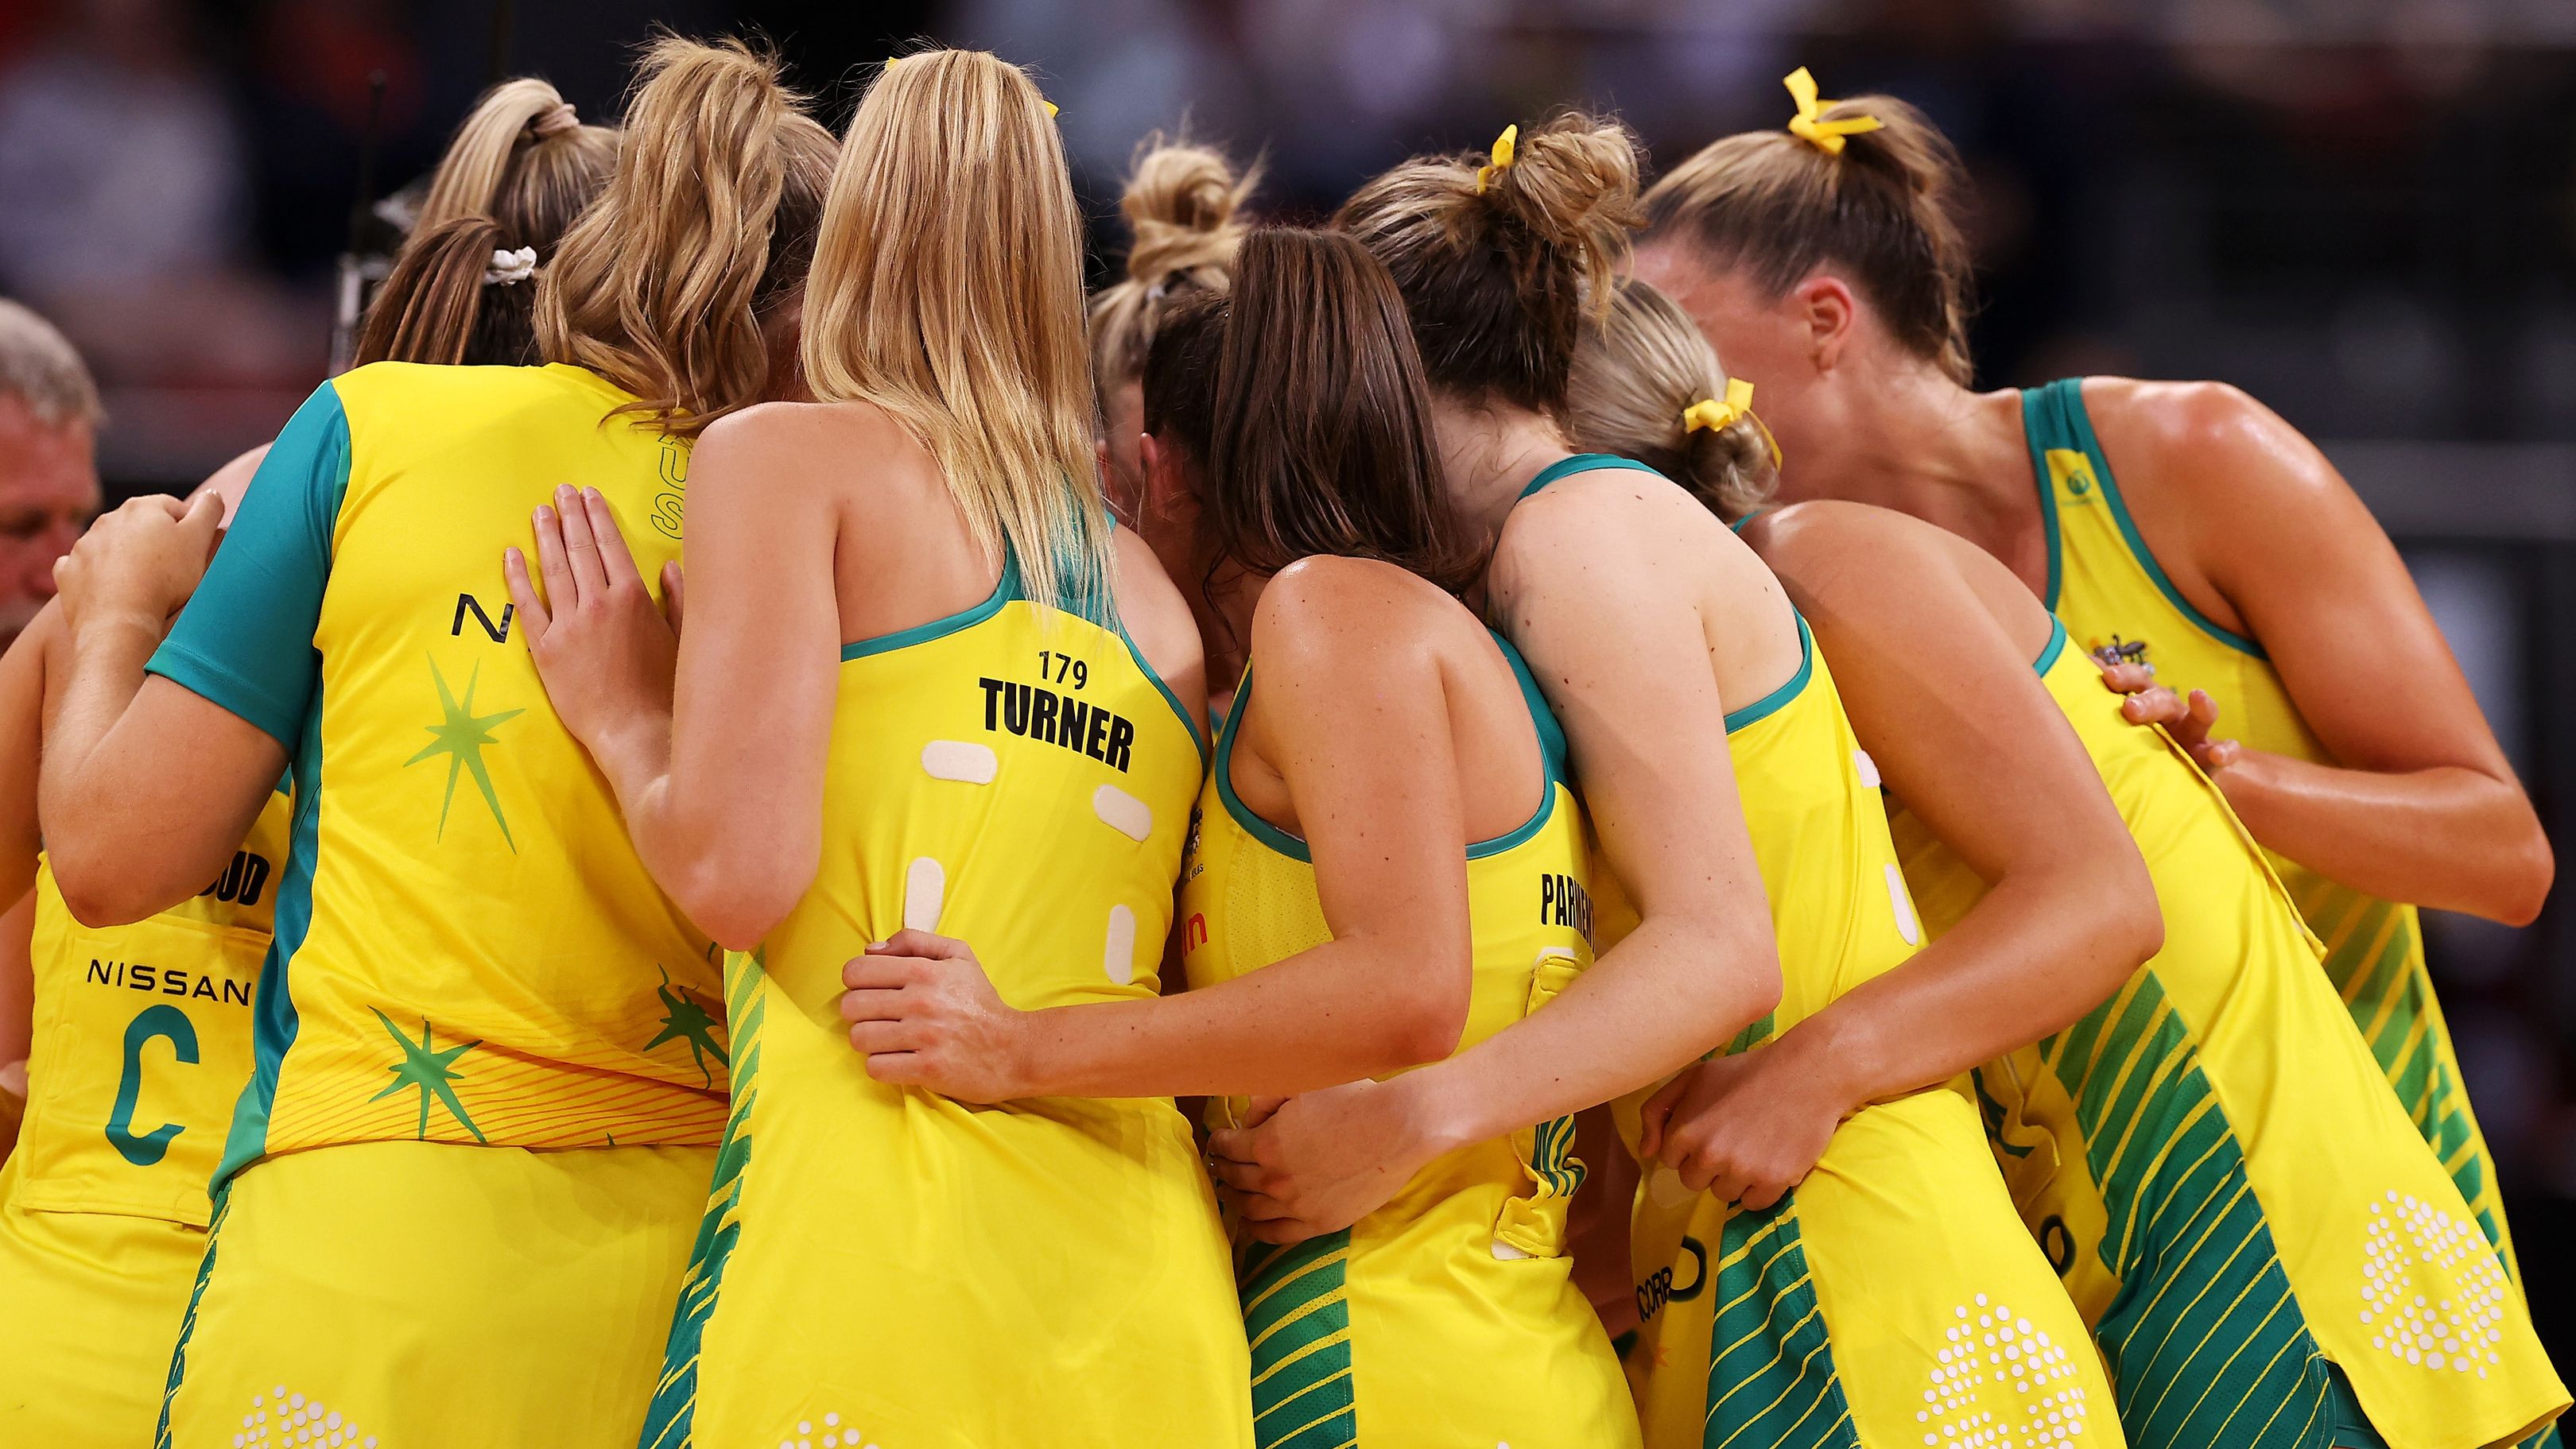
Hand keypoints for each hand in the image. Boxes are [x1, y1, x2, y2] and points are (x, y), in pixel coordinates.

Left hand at [52, 492, 223, 636]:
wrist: (119, 620)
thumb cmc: (165, 578)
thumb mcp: (199, 540)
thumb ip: (209, 510)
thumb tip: (212, 494)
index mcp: (142, 507)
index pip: (174, 508)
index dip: (190, 529)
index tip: (196, 552)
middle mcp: (108, 519)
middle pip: (141, 525)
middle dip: (156, 542)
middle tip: (173, 571)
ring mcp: (84, 545)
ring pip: (112, 545)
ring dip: (127, 557)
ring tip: (144, 584)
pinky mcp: (68, 571)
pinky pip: (84, 566)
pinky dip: (96, 573)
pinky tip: (110, 588)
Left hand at [503, 485, 681, 765]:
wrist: (637, 732)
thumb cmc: (667, 691)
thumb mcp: (684, 640)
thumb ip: (678, 600)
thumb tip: (670, 568)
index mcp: (634, 598)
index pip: (610, 545)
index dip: (597, 516)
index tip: (588, 495)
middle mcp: (599, 603)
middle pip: (580, 549)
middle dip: (570, 516)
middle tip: (560, 491)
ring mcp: (569, 625)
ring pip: (554, 570)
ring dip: (546, 537)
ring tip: (540, 512)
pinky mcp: (547, 649)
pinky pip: (527, 606)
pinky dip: (518, 578)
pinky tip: (512, 555)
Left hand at [838, 929, 1031, 1102]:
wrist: (1014, 1049)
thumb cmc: (981, 1002)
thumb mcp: (959, 956)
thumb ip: (914, 942)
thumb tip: (871, 950)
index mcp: (925, 970)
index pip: (856, 971)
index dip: (857, 981)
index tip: (871, 990)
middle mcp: (921, 1001)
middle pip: (851, 1006)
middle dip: (859, 1012)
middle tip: (879, 1017)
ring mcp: (923, 1037)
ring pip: (859, 1038)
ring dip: (869, 1041)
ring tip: (888, 1039)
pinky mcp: (926, 1070)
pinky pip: (876, 1068)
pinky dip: (881, 1065)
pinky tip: (897, 1059)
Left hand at [1206, 1075, 1449, 1243]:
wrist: (1399, 1128)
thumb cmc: (1353, 1099)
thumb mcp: (1302, 1086)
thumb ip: (1266, 1100)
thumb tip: (1247, 1117)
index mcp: (1266, 1143)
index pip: (1228, 1147)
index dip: (1220, 1142)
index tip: (1220, 1140)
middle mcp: (1275, 1179)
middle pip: (1236, 1179)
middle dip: (1225, 1170)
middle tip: (1223, 1165)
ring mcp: (1297, 1206)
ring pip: (1250, 1209)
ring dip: (1235, 1199)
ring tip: (1232, 1192)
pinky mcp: (1319, 1224)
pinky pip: (1276, 1235)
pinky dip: (1257, 1230)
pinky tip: (1250, 1224)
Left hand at [1635, 1038, 1848, 1211]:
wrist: (1808, 1073)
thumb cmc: (1747, 1072)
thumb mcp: (1695, 1077)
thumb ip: (1657, 1111)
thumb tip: (1646, 1153)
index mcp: (1686, 1130)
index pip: (1670, 1160)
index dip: (1688, 1145)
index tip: (1709, 1129)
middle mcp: (1710, 1154)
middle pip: (1693, 1182)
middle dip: (1707, 1165)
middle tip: (1732, 1139)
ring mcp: (1742, 1170)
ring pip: (1723, 1195)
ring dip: (1733, 1178)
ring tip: (1753, 1147)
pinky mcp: (1774, 1182)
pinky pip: (1753, 1204)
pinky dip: (1759, 1189)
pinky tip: (1768, 1161)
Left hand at [2109, 676, 2240, 772]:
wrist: (2190, 773)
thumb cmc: (2144, 748)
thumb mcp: (2122, 735)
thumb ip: (2099, 717)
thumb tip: (2059, 689)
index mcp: (2146, 705)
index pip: (2134, 683)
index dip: (2122, 677)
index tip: (2105, 675)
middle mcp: (2171, 714)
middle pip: (2162, 698)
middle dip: (2147, 699)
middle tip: (2129, 709)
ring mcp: (2195, 734)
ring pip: (2200, 716)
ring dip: (2201, 706)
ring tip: (2198, 695)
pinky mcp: (2213, 756)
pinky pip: (2225, 749)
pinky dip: (2224, 751)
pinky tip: (2218, 756)